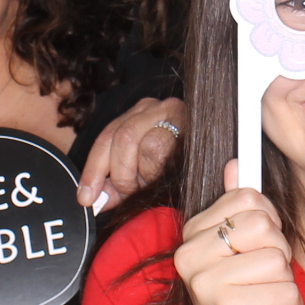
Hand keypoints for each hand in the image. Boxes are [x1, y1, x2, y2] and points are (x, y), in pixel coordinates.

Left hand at [78, 97, 185, 212]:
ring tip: (150, 182)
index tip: (86, 196)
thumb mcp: (141, 178)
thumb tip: (93, 198)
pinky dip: (153, 169)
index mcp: (139, 115)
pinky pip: (155, 146)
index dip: (93, 169)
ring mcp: (172, 110)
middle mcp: (154, 106)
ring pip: (133, 140)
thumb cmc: (181, 173)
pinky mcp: (188, 120)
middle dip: (119, 173)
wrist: (218, 168)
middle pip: (118, 136)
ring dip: (137, 173)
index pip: (107, 136)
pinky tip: (163, 175)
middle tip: (130, 190)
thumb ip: (116, 185)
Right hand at [175, 161, 302, 304]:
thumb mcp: (245, 253)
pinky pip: (285, 289)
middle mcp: (190, 256)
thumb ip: (237, 209)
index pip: (248, 198)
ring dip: (283, 284)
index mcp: (192, 236)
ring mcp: (206, 281)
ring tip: (263, 302)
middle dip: (278, 255)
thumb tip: (236, 166)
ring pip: (277, 257)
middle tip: (261, 281)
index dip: (267, 225)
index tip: (256, 251)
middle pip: (264, 224)